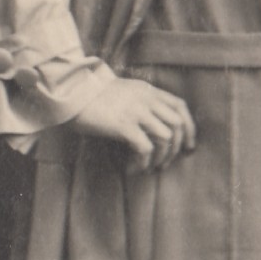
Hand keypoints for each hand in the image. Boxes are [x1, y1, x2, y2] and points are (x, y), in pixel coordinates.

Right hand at [71, 77, 196, 171]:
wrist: (70, 90)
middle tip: (166, 163)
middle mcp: (146, 99)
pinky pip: (145, 147)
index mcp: (148, 90)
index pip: (180, 106)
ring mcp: (136, 111)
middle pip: (178, 124)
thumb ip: (141, 103)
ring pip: (166, 137)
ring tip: (149, 167)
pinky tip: (134, 169)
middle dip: (177, 147)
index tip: (188, 145)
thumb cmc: (92, 96)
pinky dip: (144, 162)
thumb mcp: (124, 92)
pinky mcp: (124, 124)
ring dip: (161, 157)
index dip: (190, 127)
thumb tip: (152, 127)